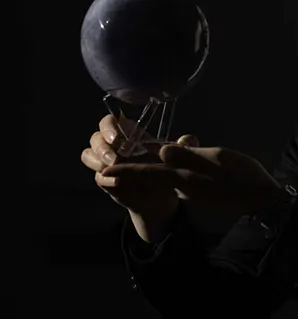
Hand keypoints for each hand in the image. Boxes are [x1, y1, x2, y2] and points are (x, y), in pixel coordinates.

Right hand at [81, 114, 191, 241]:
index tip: (117, 138)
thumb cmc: (167, 170)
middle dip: (102, 147)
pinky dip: (105, 179)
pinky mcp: (105, 180)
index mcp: (129, 134)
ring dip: (98, 160)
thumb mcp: (178, 157)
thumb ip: (184, 146)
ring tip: (114, 167)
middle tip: (115, 158)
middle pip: (95, 138)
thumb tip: (187, 139)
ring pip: (88, 154)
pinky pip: (97, 177)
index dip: (108, 127)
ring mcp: (106, 163)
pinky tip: (118, 182)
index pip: (109, 122)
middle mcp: (113, 146)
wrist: (161, 197)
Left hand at [100, 141, 290, 217]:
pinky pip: (177, 181)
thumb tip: (162, 151)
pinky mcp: (200, 192)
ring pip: (164, 178)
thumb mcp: (218, 158)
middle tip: (109, 168)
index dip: (126, 172)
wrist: (262, 200)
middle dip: (131, 173)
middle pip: (153, 177)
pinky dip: (166, 174)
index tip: (104, 172)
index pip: (149, 173)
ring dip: (147, 172)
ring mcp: (192, 191)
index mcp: (186, 178)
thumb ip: (189, 155)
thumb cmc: (244, 176)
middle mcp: (184, 186)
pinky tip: (167, 164)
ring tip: (133, 162)